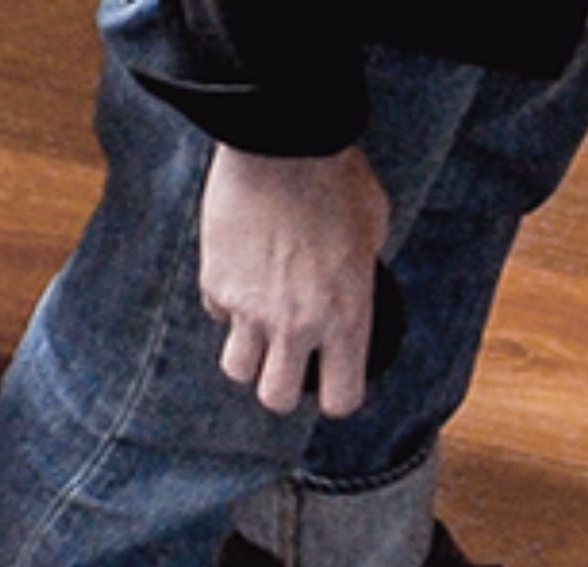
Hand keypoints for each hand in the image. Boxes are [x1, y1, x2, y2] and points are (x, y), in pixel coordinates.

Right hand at [201, 147, 388, 415]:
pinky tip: (242, 281)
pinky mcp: (214, 281)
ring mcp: (249, 308)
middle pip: (275, 399)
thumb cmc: (338, 183)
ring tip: (260, 331)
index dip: (338, 395)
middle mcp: (296, 325)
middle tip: (289, 365)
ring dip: (248, 356)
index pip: (340, 399)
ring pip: (236, 368)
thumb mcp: (373, 235)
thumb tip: (356, 283)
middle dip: (282, 388)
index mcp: (347, 321)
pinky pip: (217, 315)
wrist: (280, 145)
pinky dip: (227, 308)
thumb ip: (363, 275)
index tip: (335, 381)